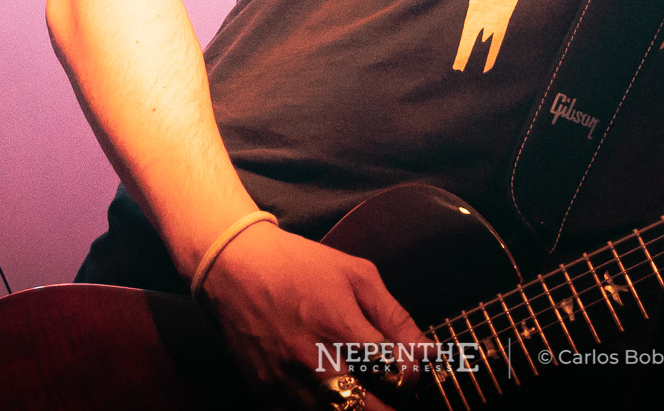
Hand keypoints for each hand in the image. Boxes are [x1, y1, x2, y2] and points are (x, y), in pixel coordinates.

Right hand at [200, 222, 422, 409]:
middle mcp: (312, 362)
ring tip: (363, 393)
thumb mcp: (357, 275)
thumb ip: (395, 317)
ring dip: (357, 409)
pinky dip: (323, 410)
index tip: (407, 368)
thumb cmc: (300, 266)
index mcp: (340, 327)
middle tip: (389, 389)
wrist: (234, 269)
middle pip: (367, 409)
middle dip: (387, 405)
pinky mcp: (267, 395)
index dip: (410, 375)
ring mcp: (287, 384)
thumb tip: (429, 352)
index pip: (394, 373)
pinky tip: (331, 395)